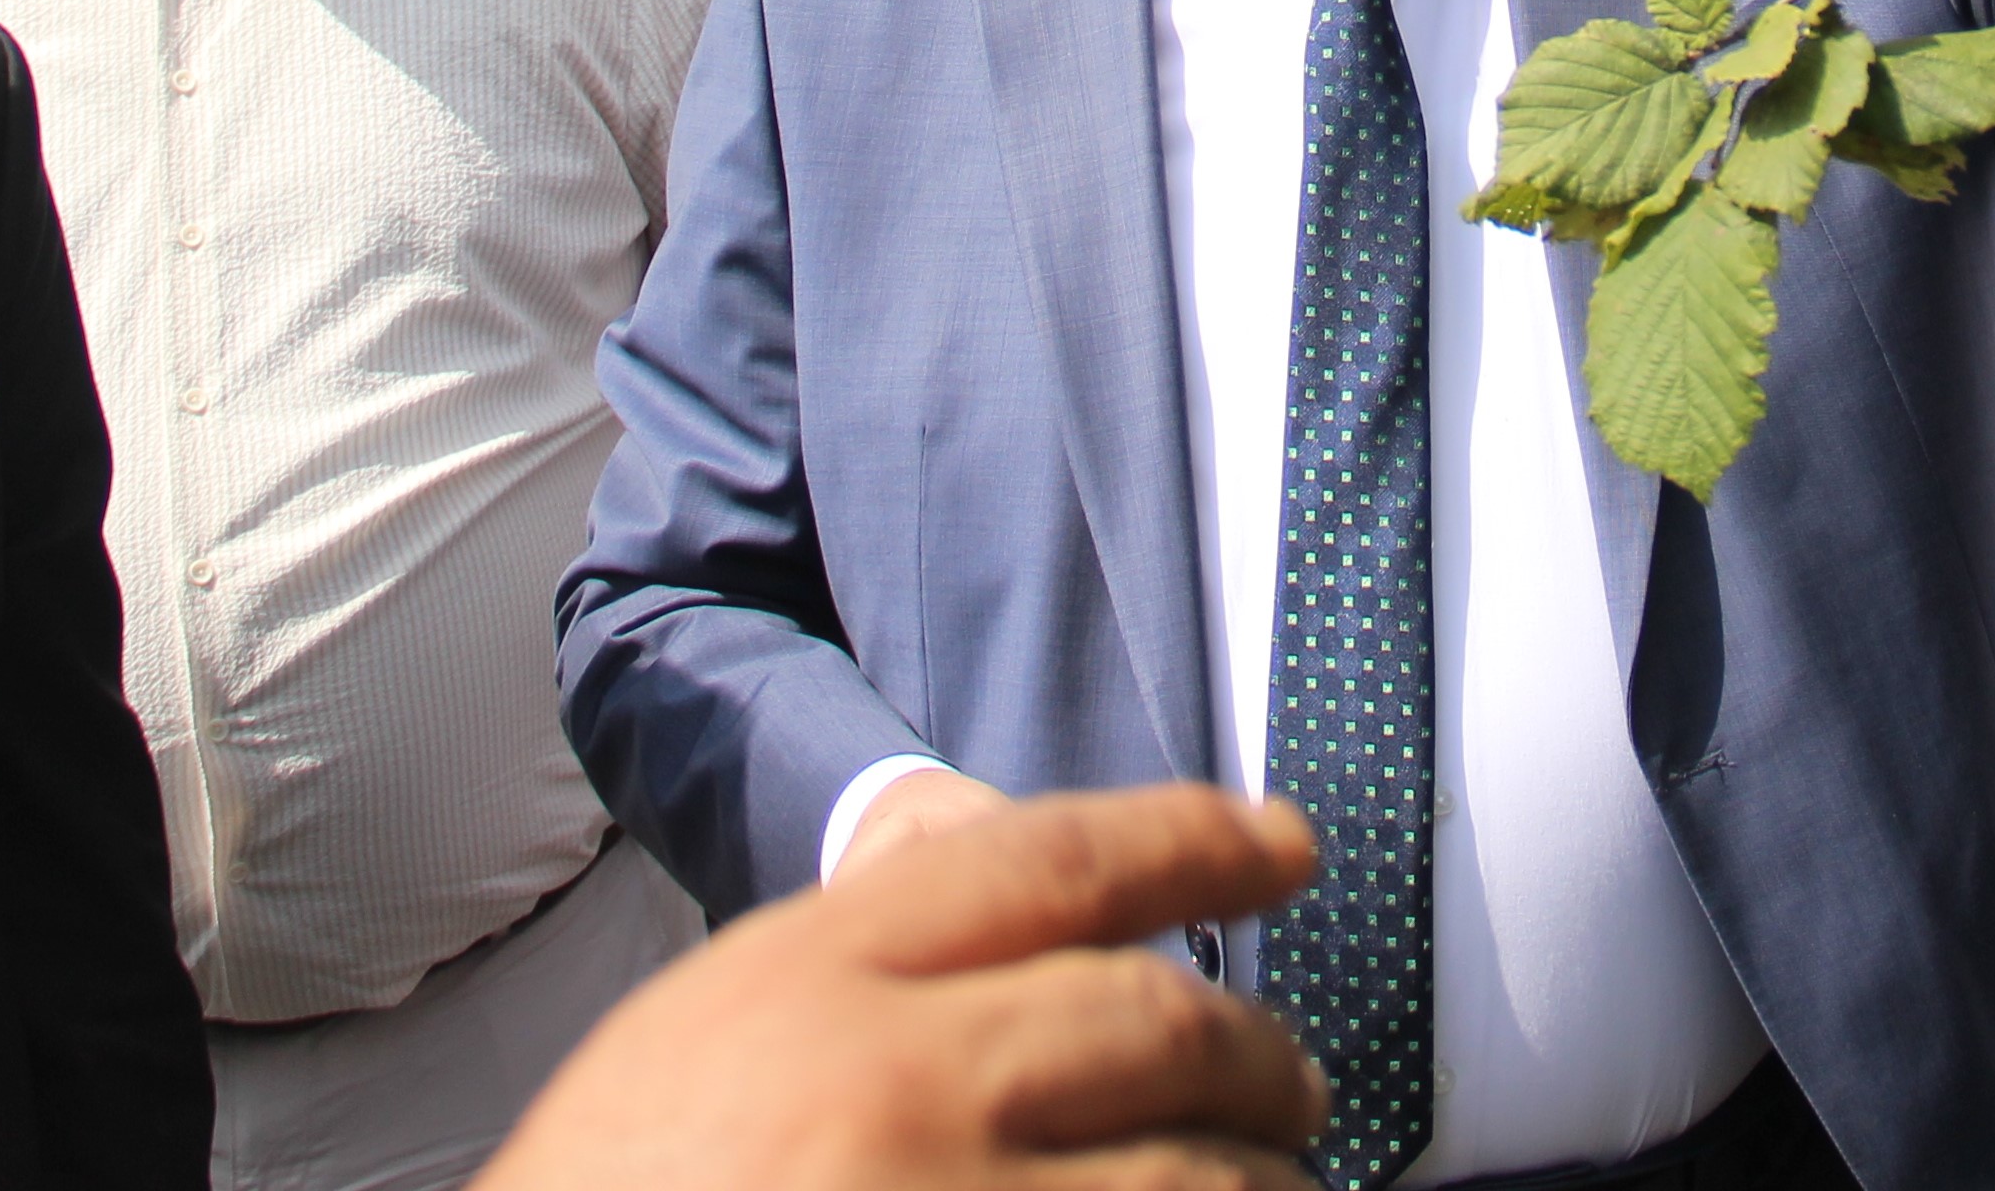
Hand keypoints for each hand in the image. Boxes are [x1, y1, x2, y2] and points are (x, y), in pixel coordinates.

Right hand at [473, 784, 1324, 1190]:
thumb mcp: (704, 1044)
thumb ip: (866, 974)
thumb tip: (1061, 925)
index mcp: (806, 983)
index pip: (1048, 864)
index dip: (1193, 838)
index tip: (1282, 845)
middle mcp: (889, 1086)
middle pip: (1152, 1021)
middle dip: (1253, 1052)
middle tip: (1290, 1083)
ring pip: (1194, 1179)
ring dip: (1254, 1187)